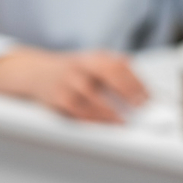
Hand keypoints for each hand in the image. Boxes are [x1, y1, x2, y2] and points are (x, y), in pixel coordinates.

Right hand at [0, 47, 148, 122]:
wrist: (35, 73)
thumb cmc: (69, 71)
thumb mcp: (91, 62)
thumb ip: (114, 68)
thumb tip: (141, 85)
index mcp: (92, 57)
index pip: (119, 65)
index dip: (136, 81)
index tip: (147, 96)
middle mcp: (80, 66)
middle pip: (108, 74)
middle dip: (127, 91)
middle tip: (140, 107)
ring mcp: (68, 82)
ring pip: (92, 98)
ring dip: (110, 112)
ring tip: (124, 122)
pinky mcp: (58, 98)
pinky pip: (78, 112)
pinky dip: (92, 120)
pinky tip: (102, 125)